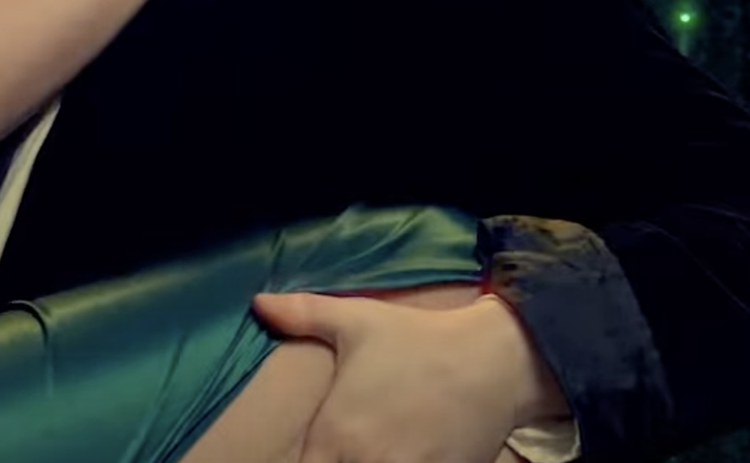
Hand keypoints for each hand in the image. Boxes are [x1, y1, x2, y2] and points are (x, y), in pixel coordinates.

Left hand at [251, 289, 566, 462]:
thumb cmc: (417, 338)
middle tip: (348, 448)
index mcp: (335, 432)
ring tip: (381, 449)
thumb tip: (257, 302)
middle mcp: (367, 461)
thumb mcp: (355, 320)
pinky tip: (411, 454)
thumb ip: (301, 315)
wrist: (493, 359)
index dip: (309, 460)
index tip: (320, 449)